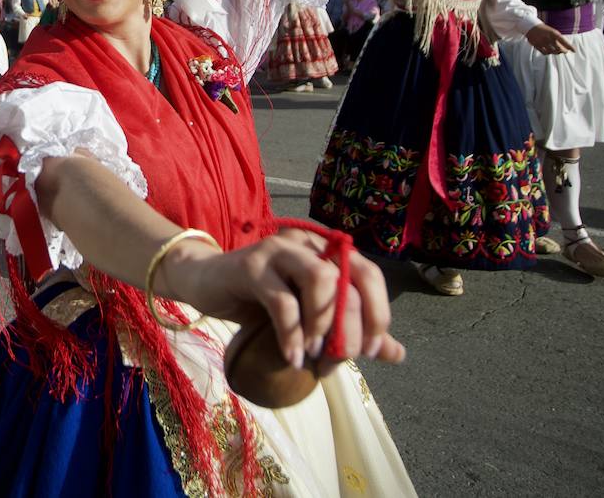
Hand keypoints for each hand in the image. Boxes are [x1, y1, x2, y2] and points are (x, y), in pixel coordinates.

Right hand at [160, 227, 404, 373]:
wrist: (206, 282)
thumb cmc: (260, 299)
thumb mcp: (310, 316)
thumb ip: (351, 330)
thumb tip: (396, 354)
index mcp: (327, 251)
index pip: (370, 275)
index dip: (378, 314)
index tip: (371, 351)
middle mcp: (307, 244)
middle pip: (348, 279)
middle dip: (350, 327)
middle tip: (337, 360)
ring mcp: (278, 250)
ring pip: (321, 279)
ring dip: (323, 324)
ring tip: (314, 354)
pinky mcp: (251, 266)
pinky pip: (282, 302)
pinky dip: (292, 335)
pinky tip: (292, 357)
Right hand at [525, 23, 574, 54]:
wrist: (531, 27)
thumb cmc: (544, 29)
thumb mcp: (552, 31)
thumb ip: (558, 39)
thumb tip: (564, 48)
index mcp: (553, 33)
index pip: (564, 41)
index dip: (569, 46)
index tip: (574, 51)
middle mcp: (548, 38)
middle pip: (558, 49)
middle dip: (563, 51)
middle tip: (565, 51)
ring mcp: (542, 42)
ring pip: (552, 52)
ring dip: (556, 52)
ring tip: (557, 51)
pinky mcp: (537, 46)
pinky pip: (545, 53)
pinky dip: (548, 53)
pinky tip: (549, 51)